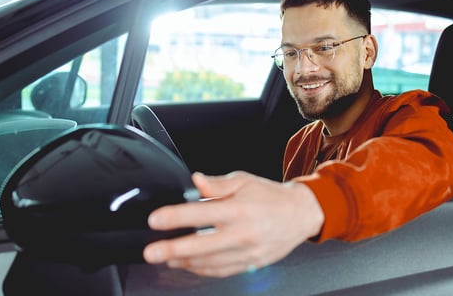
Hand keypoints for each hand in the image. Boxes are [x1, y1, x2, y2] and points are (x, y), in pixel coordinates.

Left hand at [142, 171, 323, 276]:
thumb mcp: (244, 181)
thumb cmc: (271, 196)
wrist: (301, 214)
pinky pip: (221, 270)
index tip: (156, 220)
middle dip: (173, 250)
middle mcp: (243, 233)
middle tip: (151, 252)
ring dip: (184, 262)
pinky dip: (202, 269)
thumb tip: (195, 181)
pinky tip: (188, 264)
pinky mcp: (251, 263)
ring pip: (209, 262)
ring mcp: (247, 252)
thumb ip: (217, 184)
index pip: (202, 213)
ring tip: (166, 258)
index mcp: (240, 209)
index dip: (176, 217)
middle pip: (202, 245)